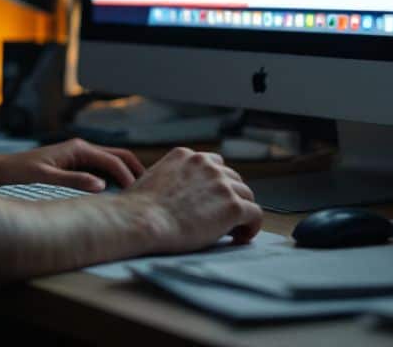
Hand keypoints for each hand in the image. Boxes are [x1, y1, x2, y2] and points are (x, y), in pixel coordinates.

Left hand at [0, 138, 144, 191]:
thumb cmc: (18, 173)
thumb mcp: (45, 178)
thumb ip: (73, 180)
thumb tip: (101, 185)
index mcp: (78, 149)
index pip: (113, 161)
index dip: (129, 177)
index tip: (139, 196)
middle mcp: (81, 149)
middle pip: (119, 157)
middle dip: (136, 172)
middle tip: (151, 193)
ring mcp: (78, 156)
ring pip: (112, 164)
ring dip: (126, 176)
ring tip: (139, 196)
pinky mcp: (74, 165)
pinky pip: (101, 171)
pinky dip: (113, 180)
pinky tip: (118, 196)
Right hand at [121, 147, 262, 252]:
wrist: (141, 220)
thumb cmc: (136, 208)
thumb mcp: (150, 178)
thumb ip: (169, 178)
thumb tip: (171, 194)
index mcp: (185, 156)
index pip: (213, 163)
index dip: (215, 183)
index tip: (212, 198)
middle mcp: (206, 164)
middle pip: (232, 178)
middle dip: (229, 196)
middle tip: (222, 217)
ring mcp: (221, 184)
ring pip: (246, 195)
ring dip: (241, 210)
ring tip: (233, 230)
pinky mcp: (232, 206)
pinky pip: (256, 214)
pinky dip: (252, 226)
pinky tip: (242, 237)